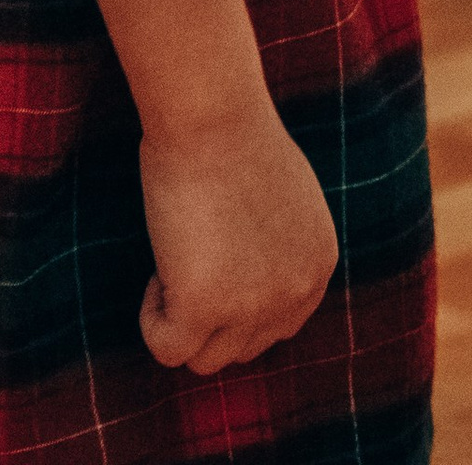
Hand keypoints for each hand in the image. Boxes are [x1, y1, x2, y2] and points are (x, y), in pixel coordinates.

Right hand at [137, 104, 338, 373]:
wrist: (212, 113)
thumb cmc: (234, 133)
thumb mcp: (282, 197)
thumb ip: (276, 246)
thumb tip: (243, 282)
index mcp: (318, 264)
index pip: (277, 324)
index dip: (237, 299)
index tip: (215, 255)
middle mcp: (295, 294)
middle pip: (243, 346)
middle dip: (212, 313)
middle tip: (192, 252)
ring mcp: (251, 307)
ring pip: (206, 358)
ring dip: (182, 319)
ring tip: (174, 260)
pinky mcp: (203, 308)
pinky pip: (168, 348)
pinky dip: (153, 319)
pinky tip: (157, 272)